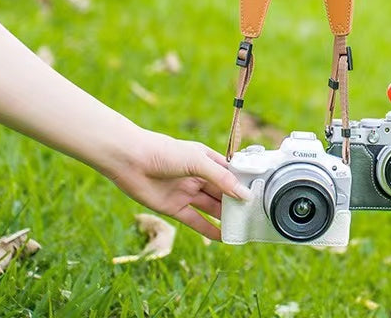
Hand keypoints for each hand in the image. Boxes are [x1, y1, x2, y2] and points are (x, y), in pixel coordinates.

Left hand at [106, 129, 250, 240]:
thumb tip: (244, 194)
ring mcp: (186, 192)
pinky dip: (207, 229)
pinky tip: (221, 237)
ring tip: (241, 228)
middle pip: (222, 192)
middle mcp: (198, 176)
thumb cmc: (164, 152)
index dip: (243, 184)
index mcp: (206, 159)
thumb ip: (221, 179)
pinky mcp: (174, 207)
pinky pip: (194, 220)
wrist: (131, 160)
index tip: (259, 195)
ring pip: (210, 207)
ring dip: (224, 217)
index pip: (230, 174)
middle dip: (236, 203)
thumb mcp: (197, 161)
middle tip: (253, 216)